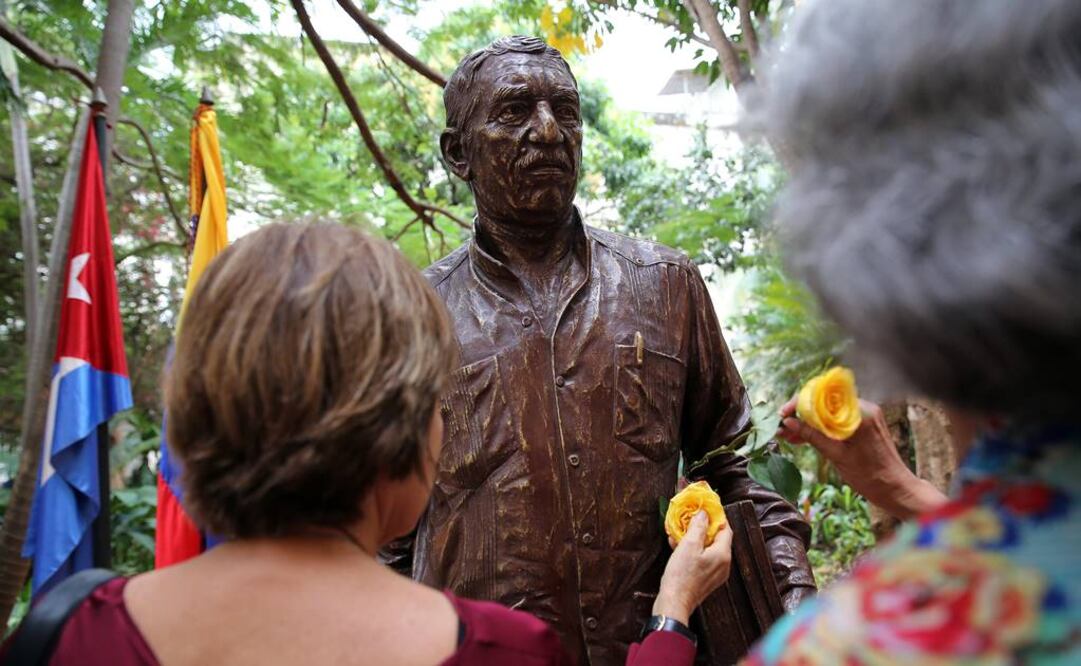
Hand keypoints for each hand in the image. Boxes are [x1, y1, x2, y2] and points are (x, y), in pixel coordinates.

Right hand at [653, 511, 732, 624]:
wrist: (674, 603)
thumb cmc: (681, 575)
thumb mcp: (688, 545)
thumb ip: (698, 527)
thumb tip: (704, 513)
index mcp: (723, 554)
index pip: (725, 529)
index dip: (716, 517)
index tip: (705, 508)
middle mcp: (723, 564)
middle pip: (717, 539)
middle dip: (702, 527)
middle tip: (690, 519)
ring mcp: (716, 574)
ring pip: (708, 549)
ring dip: (695, 539)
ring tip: (680, 533)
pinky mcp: (706, 580)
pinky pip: (703, 559)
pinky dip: (693, 551)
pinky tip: (678, 547)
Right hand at [776, 398, 947, 518]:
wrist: (896, 488)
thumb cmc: (870, 475)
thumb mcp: (836, 455)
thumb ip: (812, 436)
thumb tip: (789, 423)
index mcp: (859, 412)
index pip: (823, 397)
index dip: (799, 403)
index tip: (783, 415)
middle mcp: (864, 408)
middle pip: (825, 402)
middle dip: (802, 414)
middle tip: (783, 428)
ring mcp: (864, 416)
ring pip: (829, 412)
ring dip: (809, 422)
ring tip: (789, 435)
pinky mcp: (864, 425)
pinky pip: (837, 420)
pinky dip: (822, 428)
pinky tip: (804, 438)